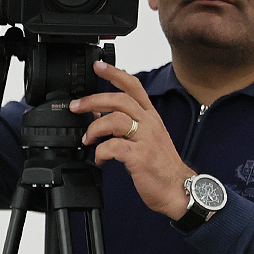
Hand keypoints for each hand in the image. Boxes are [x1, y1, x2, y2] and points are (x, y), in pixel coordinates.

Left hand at [72, 61, 193, 220]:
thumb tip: (99, 115)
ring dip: (95, 128)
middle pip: (120, 100)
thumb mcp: (145, 138)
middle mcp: (149, 123)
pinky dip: (100, 152)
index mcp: (150, 116)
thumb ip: (125, 125)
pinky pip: (113, 147)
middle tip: (76, 106)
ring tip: (87, 139)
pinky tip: (100, 159)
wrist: (177, 188)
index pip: (133, 86)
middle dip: (93, 100)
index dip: (115, 73)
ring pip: (115, 120)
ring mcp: (145, 139)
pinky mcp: (140, 156)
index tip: (98, 65)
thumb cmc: (159, 164)